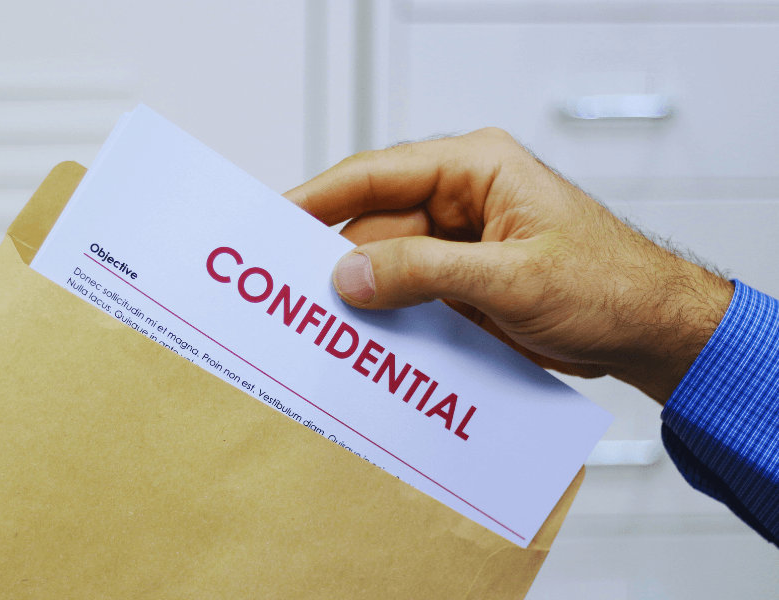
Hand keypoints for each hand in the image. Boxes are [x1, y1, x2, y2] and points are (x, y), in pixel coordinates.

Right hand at [284, 129, 733, 403]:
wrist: (649, 331)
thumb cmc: (610, 285)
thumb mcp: (513, 278)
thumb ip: (428, 272)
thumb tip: (353, 274)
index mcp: (477, 169)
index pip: (379, 174)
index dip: (320, 196)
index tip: (276, 218)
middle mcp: (461, 199)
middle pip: (374, 222)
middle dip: (335, 256)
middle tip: (288, 288)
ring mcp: (459, 243)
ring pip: (388, 262)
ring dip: (361, 293)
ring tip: (319, 321)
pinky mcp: (462, 282)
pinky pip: (409, 293)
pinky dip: (387, 315)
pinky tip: (365, 338)